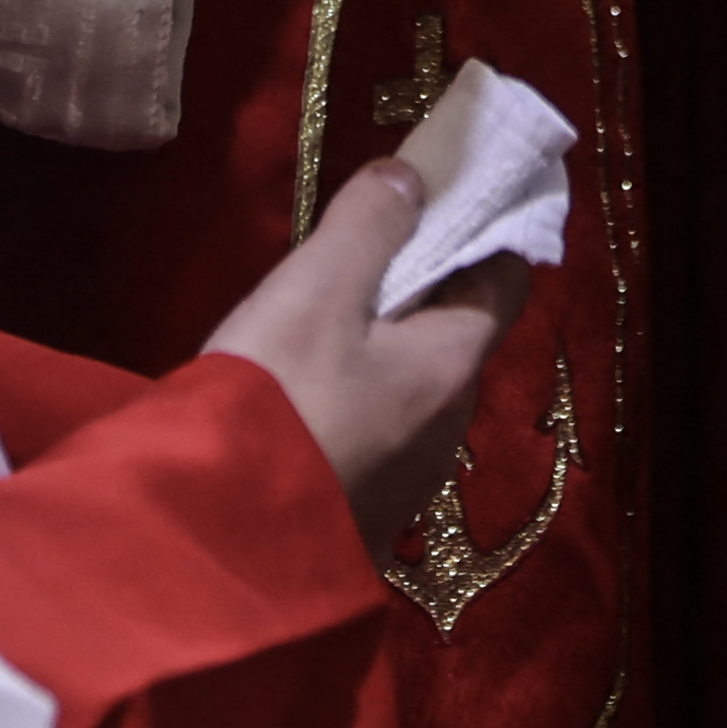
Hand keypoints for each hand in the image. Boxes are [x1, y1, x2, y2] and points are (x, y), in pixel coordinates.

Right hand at [203, 155, 532, 555]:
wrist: (219, 550)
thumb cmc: (277, 402)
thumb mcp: (316, 291)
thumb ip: (368, 223)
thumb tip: (412, 177)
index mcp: (452, 365)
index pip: (506, 279)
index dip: (484, 230)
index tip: (447, 196)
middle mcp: (449, 428)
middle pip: (455, 336)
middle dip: (421, 292)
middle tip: (362, 257)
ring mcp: (410, 482)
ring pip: (413, 392)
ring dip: (382, 353)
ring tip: (317, 327)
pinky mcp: (364, 519)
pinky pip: (376, 439)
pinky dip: (355, 405)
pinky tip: (301, 403)